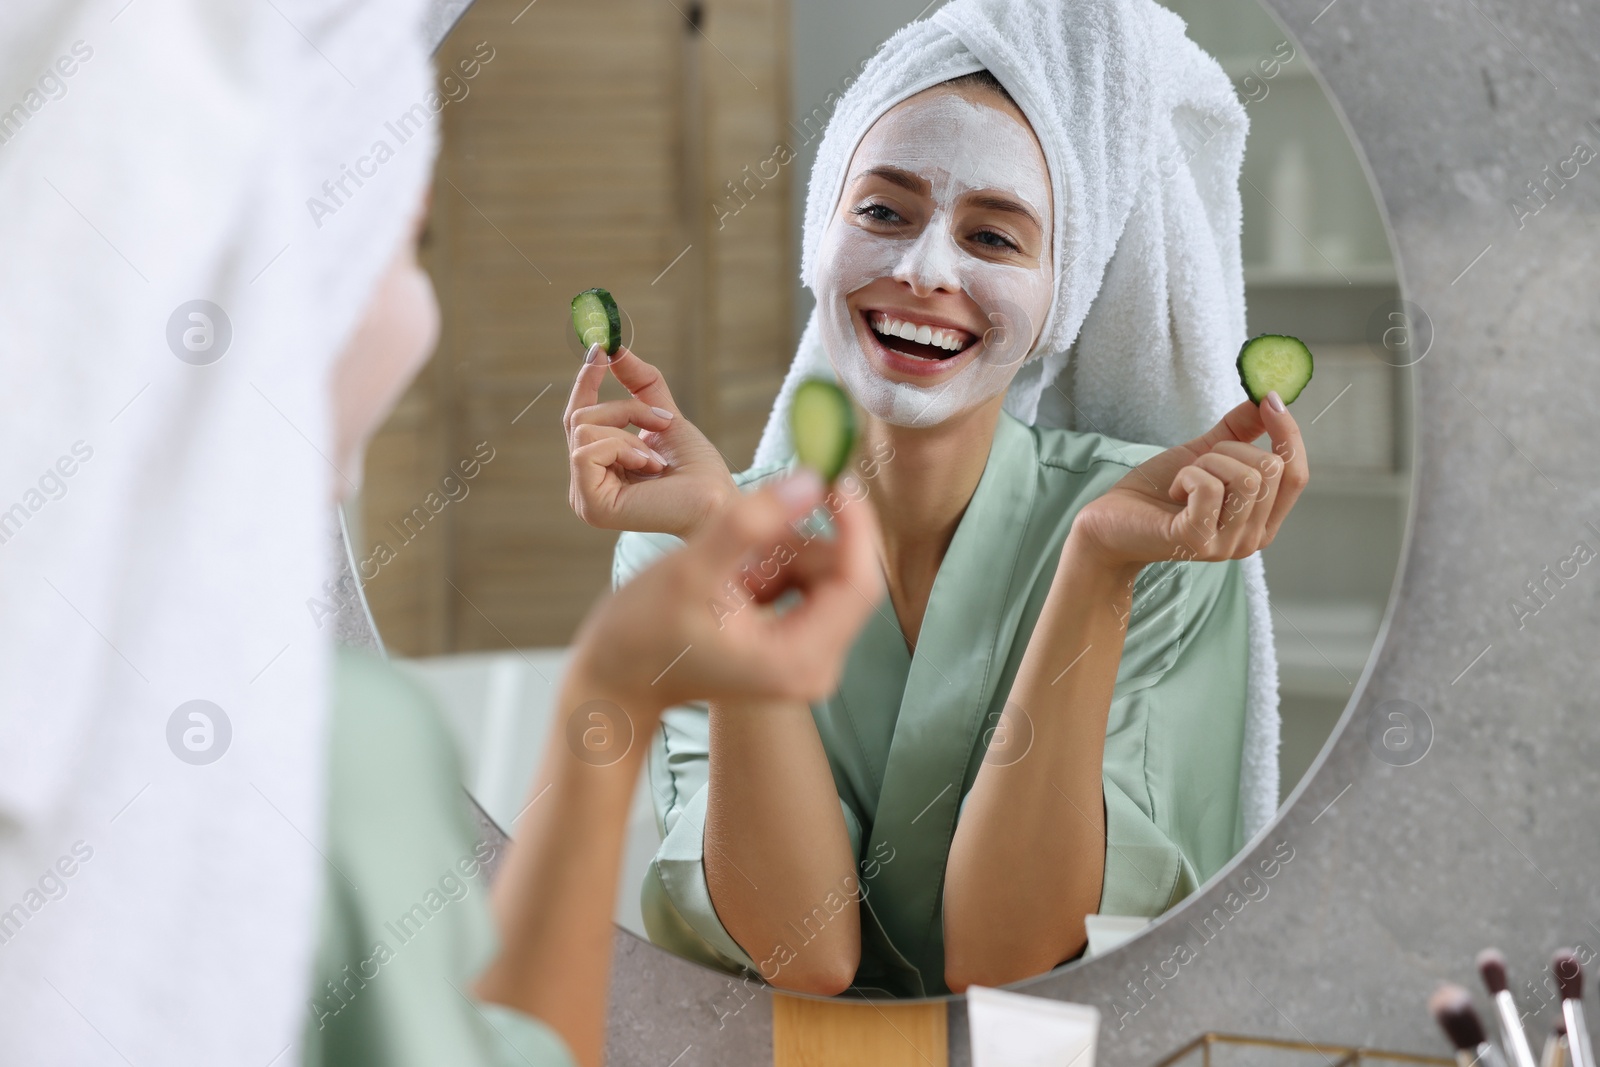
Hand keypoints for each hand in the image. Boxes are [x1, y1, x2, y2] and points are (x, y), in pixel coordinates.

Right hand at [564, 344, 738, 538]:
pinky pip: (587, 451)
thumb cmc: (697, 469)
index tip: (599, 349)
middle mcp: (585, 482)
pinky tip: (649, 467)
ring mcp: (584, 496)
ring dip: (628, 432)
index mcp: (600, 466)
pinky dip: (623, 449)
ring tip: (657, 458)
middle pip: (579, 417)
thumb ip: (640, 384)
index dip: (585, 382)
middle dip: (624, 409)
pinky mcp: (590, 505)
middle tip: (661, 419)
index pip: (578, 418)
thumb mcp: (665, 415)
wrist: (716, 501)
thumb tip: (616, 349)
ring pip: (583, 429)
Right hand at [567, 471, 882, 712]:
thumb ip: (749, 524)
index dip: (853, 524)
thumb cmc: (642, 632)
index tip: (829, 477)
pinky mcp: (797, 648)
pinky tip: (733, 577)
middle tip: (745, 528)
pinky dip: (777, 567)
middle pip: (845, 577)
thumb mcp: (691, 570)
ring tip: (726, 563)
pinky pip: (808, 587)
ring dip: (784, 552)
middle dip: (802, 540)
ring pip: (826, 576)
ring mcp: (808, 660)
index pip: (859, 581)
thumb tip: (812, 480)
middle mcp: (815, 668)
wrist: (618, 678)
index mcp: (797, 659)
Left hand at [1069, 393, 1309, 571]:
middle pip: (1271, 469)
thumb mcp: (1206, 454)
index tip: (1271, 400)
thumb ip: (1241, 430)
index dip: (1288, 435)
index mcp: (1263, 521)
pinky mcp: (1196, 541)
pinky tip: (1175, 490)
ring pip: (1244, 476)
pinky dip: (1187, 475)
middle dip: (1229, 449)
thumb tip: (1268, 398)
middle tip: (1198, 464)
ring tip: (1185, 478)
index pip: (1297, 475)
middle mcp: (1252, 539)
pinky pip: (1209, 487)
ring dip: (1207, 462)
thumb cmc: (1159, 491)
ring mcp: (1226, 545)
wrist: (1112, 521)